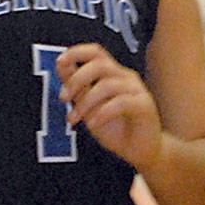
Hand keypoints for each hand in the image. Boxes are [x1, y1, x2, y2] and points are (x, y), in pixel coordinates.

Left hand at [57, 43, 161, 172]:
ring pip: (108, 85)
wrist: (140, 151)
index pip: (96, 53)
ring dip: (86, 102)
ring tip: (75, 118)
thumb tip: (62, 65)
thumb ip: (78, 87)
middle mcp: (125, 77)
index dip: (77, 52)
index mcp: (113, 74)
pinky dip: (103, 113)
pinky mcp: (144, 105)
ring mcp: (137, 90)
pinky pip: (121, 102)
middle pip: (100, 65)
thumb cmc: (117, 130)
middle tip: (63, 97)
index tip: (59, 61)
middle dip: (77, 79)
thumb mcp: (90, 108)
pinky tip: (94, 123)